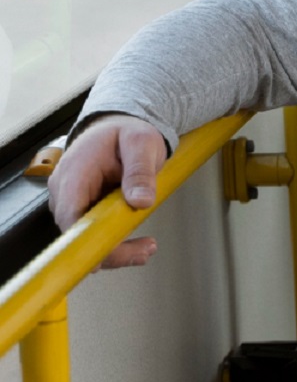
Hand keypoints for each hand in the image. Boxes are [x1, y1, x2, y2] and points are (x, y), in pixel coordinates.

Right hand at [47, 114, 168, 268]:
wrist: (118, 127)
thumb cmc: (126, 133)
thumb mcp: (142, 144)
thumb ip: (140, 171)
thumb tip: (141, 201)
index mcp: (74, 173)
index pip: (70, 216)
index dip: (85, 240)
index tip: (110, 254)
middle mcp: (64, 191)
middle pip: (75, 233)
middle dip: (110, 249)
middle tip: (145, 250)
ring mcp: (71, 201)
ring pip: (84, 238)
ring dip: (115, 248)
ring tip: (146, 248)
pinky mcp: (81, 209)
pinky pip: (92, 233)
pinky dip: (114, 241)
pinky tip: (137, 244)